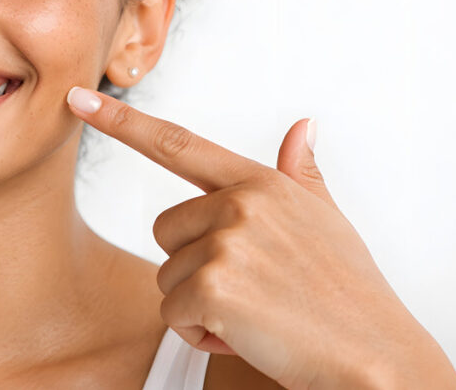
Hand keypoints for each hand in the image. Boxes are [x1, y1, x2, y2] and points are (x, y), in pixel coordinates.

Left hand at [66, 86, 455, 388]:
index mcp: (260, 183)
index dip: (121, 121)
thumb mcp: (328, 221)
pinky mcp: (214, 286)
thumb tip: (302, 126)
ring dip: (199, 305)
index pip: (177, 144)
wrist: (376, 357)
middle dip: (193, 265)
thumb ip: (302, 174)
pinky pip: (173, 314)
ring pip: (166, 277)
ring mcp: (226, 242)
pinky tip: (248, 335)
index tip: (79, 99)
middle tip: (251, 288)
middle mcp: (239, 204)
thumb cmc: (349, 292)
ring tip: (257, 313)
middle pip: (165, 231)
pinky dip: (201, 334)